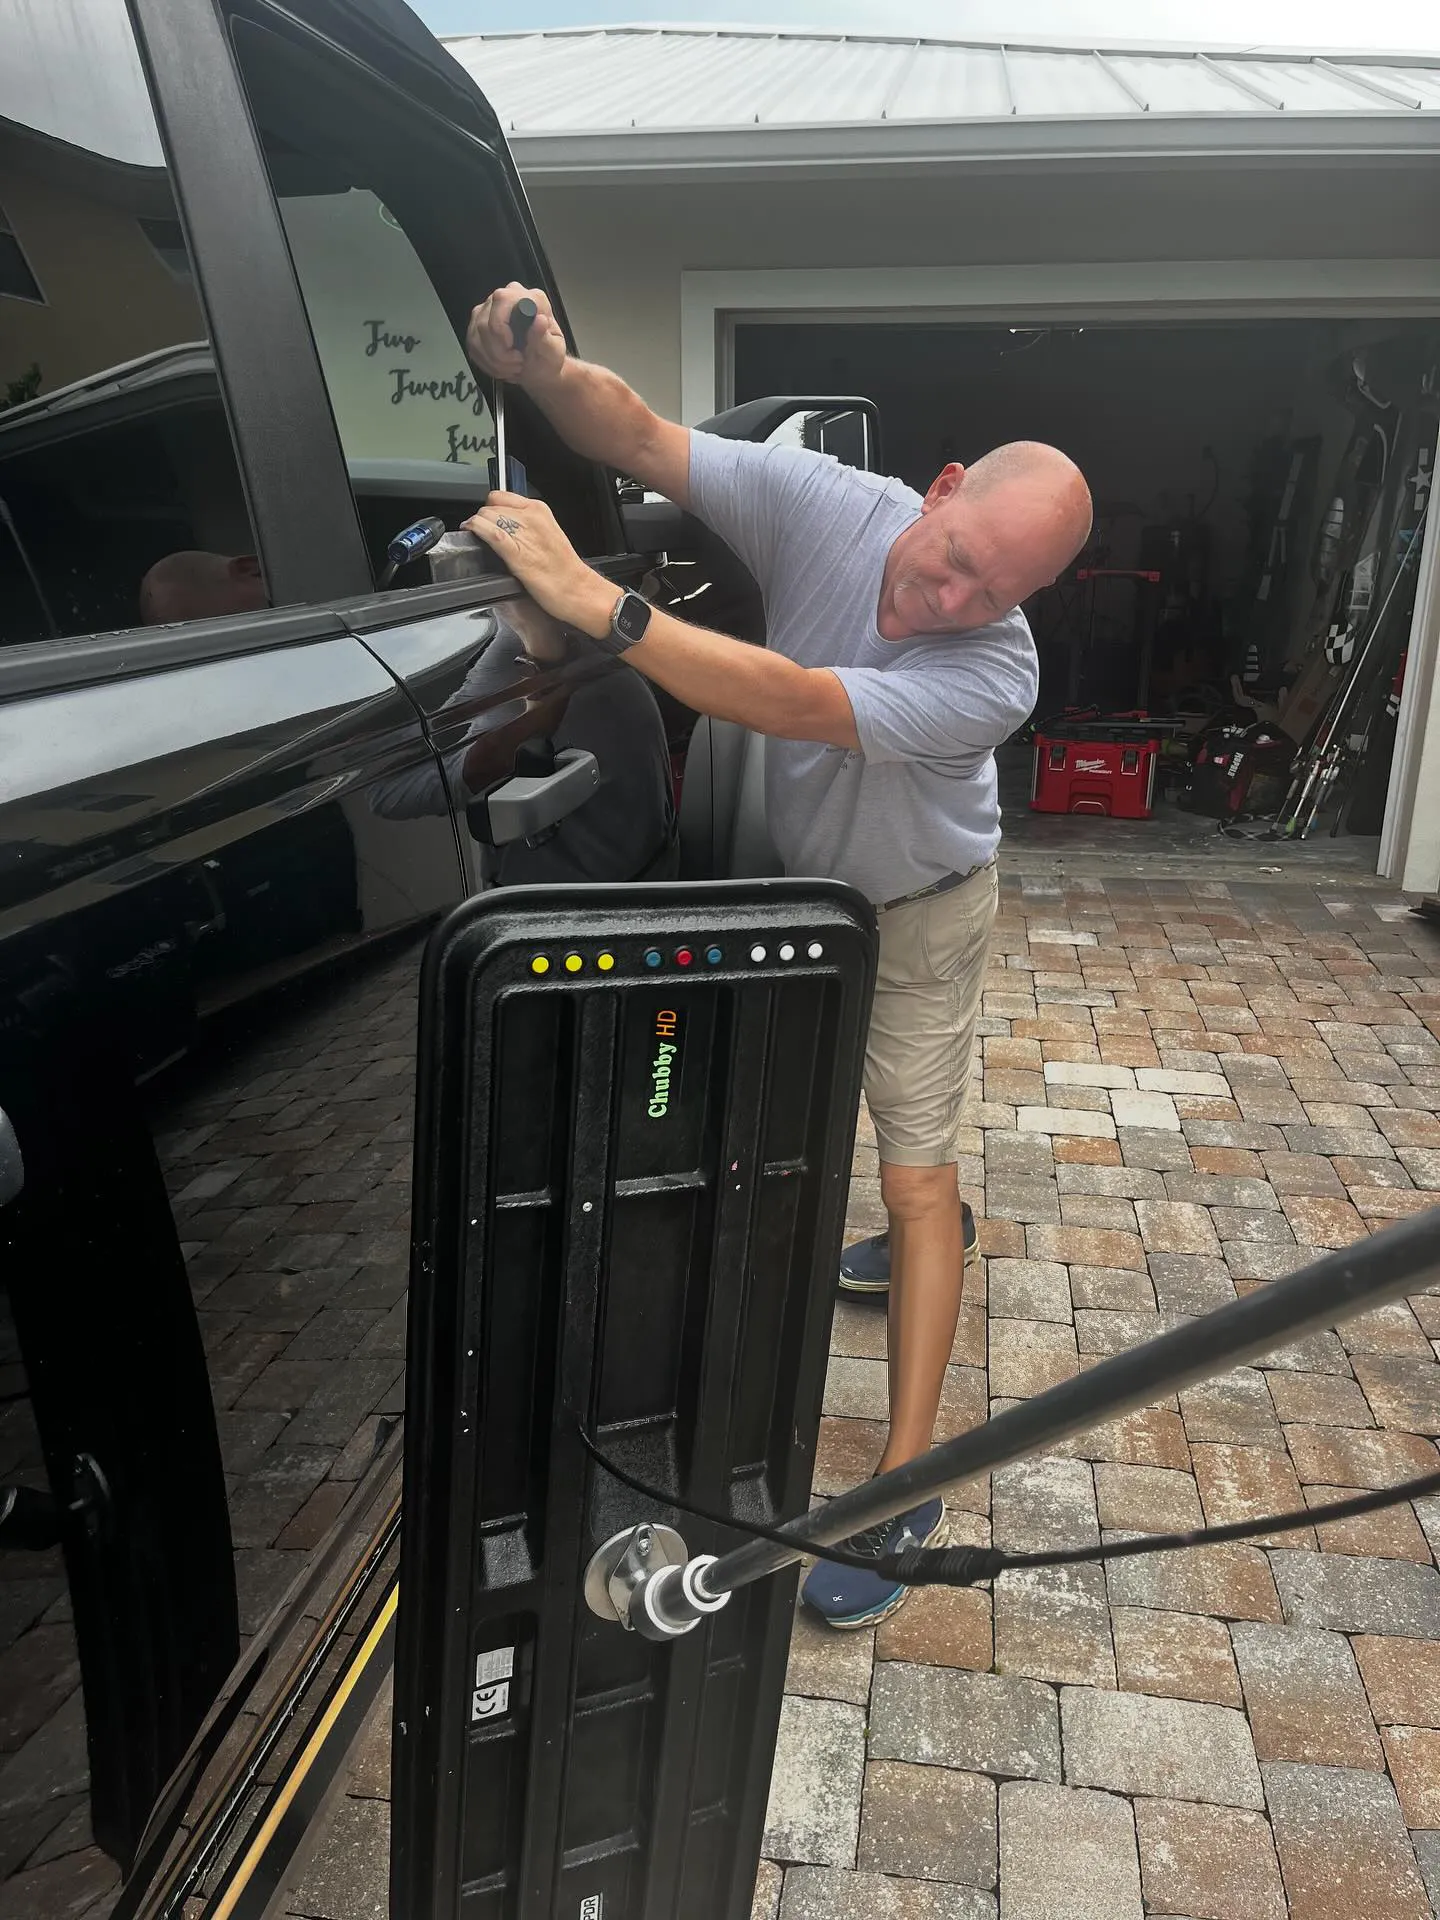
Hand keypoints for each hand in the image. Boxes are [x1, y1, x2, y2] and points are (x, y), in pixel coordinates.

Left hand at [462, 493, 615, 638]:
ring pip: (486, 516)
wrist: (576, 589)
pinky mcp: (516, 552)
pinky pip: (490, 533)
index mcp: (539, 510)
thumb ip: (526, 526)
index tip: (488, 518)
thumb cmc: (564, 569)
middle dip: (482, 518)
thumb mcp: (547, 534)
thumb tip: (505, 525)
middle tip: (481, 531)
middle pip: (490, 506)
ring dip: (475, 524)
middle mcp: (530, 517)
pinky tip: (472, 533)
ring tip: (474, 533)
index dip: (489, 507)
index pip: (500, 496)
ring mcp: (523, 533)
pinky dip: (477, 530)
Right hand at [465, 283, 565, 387]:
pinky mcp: (476, 324)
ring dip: (493, 360)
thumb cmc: (547, 358)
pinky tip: (501, 366)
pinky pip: (472, 345)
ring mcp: (488, 309)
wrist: (538, 369)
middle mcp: (507, 297)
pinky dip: (486, 362)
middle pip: (485, 322)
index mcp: (530, 298)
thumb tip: (540, 320)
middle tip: (517, 364)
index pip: (502, 300)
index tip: (515, 350)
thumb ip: (545, 338)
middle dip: (498, 352)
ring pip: (476, 335)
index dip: (501, 329)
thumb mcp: (553, 352)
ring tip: (512, 367)